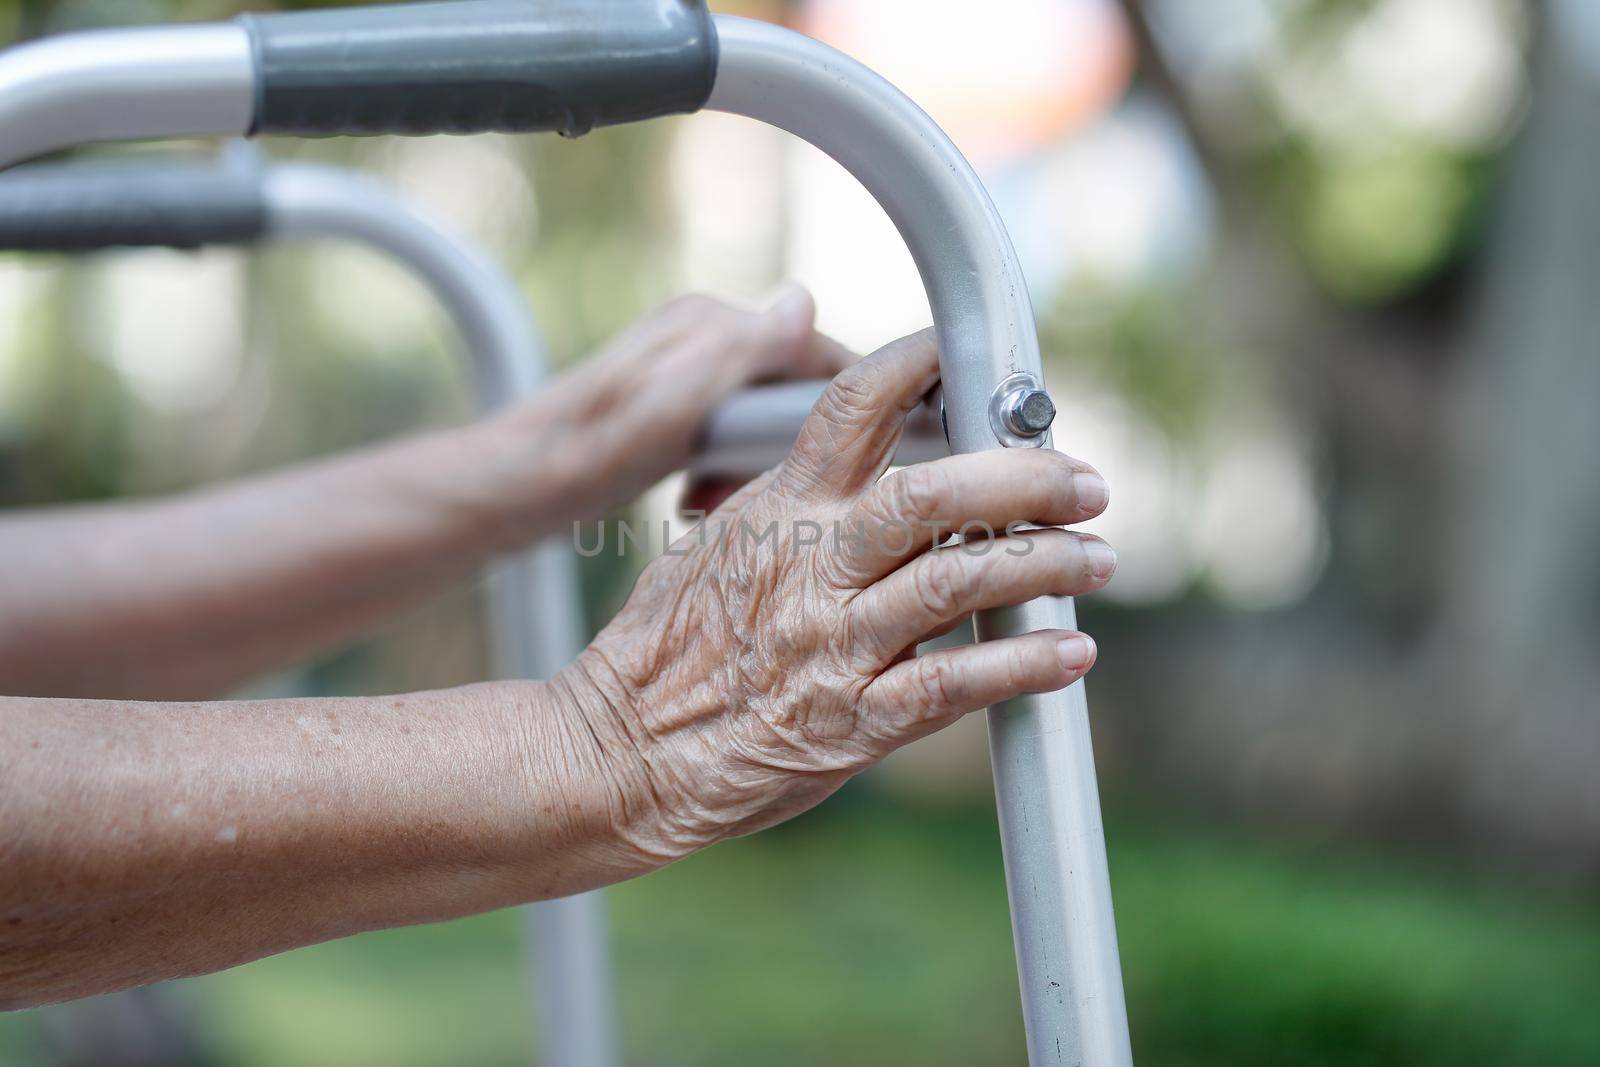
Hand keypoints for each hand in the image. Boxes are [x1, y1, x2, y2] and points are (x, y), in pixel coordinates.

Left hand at [473, 285, 855, 541]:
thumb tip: (804, 302)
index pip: (815, 349)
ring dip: (754, 466)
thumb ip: (745, 348)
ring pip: (762, 421)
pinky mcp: (668, 410)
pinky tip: (694, 497)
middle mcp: (699, 336)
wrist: (513, 490)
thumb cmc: (586, 453)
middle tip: (758, 489)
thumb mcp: (675, 401)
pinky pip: (730, 441)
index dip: (843, 402)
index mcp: (709, 321)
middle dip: (788, 444)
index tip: (857, 456)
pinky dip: (724, 474)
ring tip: (715, 498)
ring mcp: (684, 372)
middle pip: (791, 388)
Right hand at [548, 328, 1114, 875]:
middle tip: (1086, 483)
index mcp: (777, 512)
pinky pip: (954, 684)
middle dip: (1027, 479)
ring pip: (961, 580)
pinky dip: (1023, 666)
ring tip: (1097, 559)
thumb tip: (844, 464)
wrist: (620, 755)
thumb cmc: (662, 650)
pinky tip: (1070, 654)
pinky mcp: (852, 722)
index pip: (853, 409)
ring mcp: (833, 644)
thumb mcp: (713, 548)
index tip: (975, 359)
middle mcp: (812, 568)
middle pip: (935, 493)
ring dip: (1046, 565)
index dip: (920, 367)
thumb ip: (784, 504)